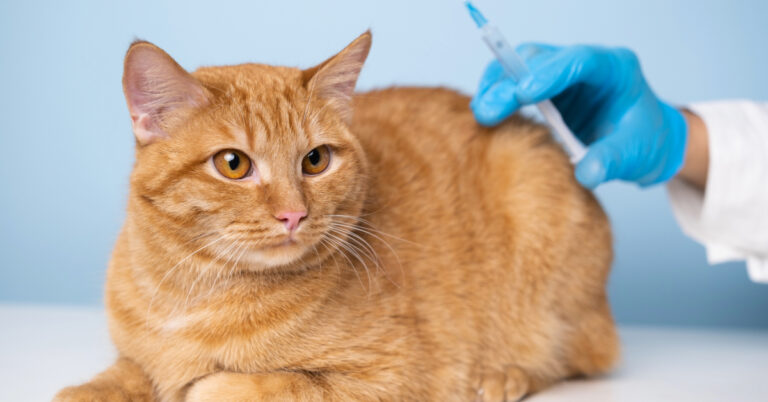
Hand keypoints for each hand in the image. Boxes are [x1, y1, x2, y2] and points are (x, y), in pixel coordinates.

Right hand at [470, 44, 687, 187]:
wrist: (645, 144)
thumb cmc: (645, 142)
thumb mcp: (635, 155)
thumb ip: (611, 161)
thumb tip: (585, 174)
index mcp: (614, 68)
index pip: (578, 61)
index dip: (548, 73)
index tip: (523, 93)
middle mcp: (584, 64)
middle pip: (540, 58)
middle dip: (510, 82)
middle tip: (488, 111)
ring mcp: (562, 74)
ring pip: (520, 65)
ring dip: (497, 86)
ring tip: (482, 113)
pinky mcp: (545, 89)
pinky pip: (514, 82)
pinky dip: (498, 95)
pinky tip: (487, 114)